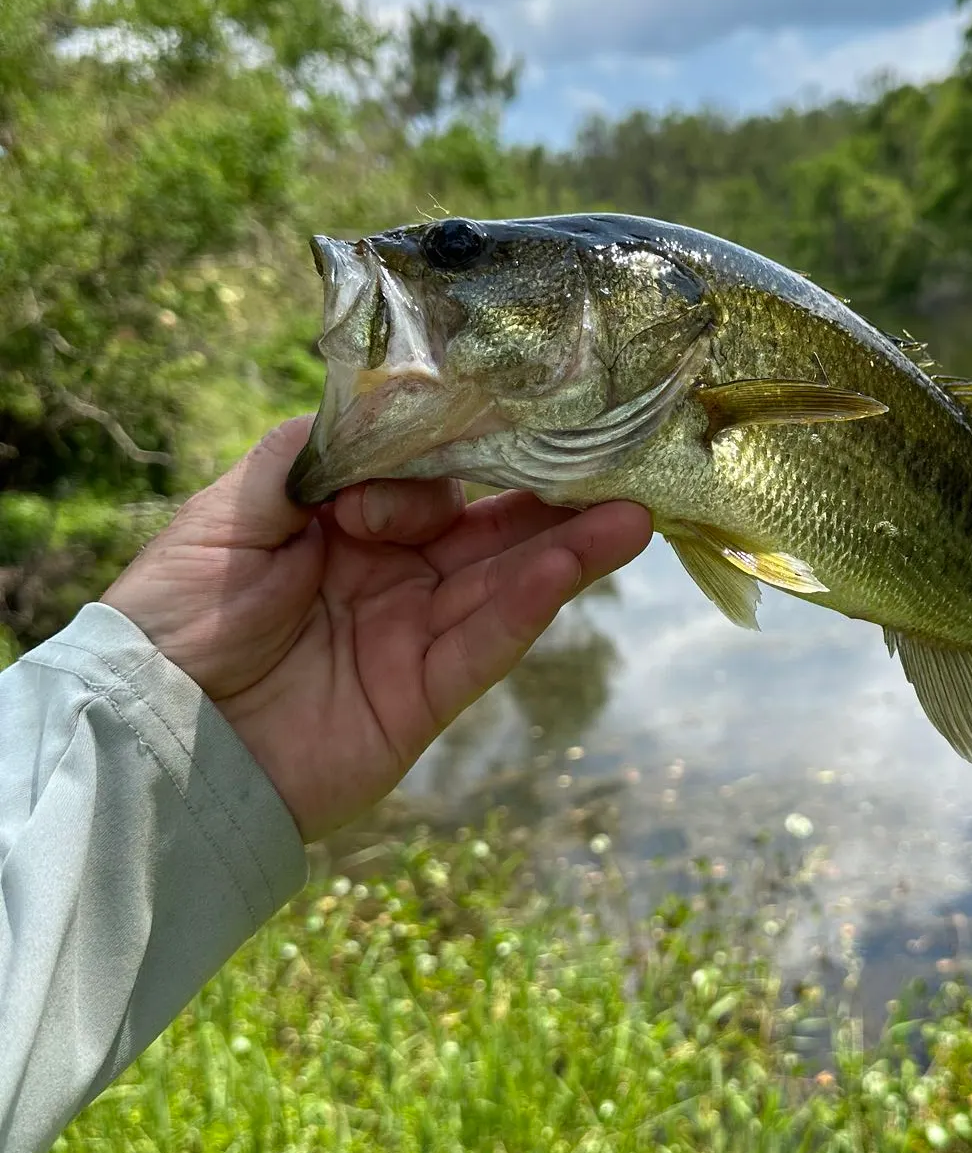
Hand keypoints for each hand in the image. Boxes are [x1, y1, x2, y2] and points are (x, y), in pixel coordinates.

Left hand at [104, 416, 651, 838]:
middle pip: (486, 526)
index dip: (465, 446)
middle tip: (617, 455)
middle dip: (549, 492)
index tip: (509, 414)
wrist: (158, 738)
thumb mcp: (227, 513)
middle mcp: (390, 572)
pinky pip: (487, 642)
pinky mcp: (426, 695)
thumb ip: (308, 456)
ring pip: (505, 581)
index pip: (428, 475)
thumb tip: (392, 425)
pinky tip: (573, 564)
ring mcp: (413, 633)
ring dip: (570, 545)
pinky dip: (531, 603)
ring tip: (632, 510)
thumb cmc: (175, 617)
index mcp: (342, 521)